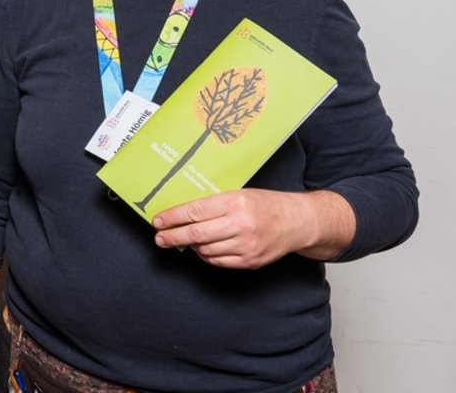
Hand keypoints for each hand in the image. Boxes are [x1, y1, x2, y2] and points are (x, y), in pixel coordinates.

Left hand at [152, 188, 354, 268]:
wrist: (298, 221)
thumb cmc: (266, 204)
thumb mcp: (239, 194)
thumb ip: (213, 204)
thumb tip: (182, 213)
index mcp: (235, 202)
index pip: (195, 211)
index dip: (172, 217)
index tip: (158, 220)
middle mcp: (240, 224)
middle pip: (196, 234)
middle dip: (172, 236)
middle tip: (159, 238)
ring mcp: (246, 245)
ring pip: (205, 249)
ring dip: (189, 246)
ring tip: (182, 240)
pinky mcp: (250, 261)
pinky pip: (218, 261)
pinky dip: (205, 255)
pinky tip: (201, 248)